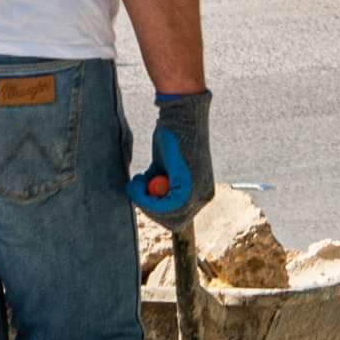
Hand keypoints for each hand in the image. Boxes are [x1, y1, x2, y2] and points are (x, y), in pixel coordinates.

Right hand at [127, 91, 213, 226]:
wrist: (180, 117)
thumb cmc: (172, 138)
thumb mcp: (167, 168)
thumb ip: (162, 186)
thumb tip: (150, 202)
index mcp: (202, 192)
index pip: (177, 217)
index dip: (154, 209)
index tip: (141, 192)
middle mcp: (203, 197)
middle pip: (171, 222)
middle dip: (148, 207)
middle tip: (135, 187)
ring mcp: (197, 194)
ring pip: (164, 216)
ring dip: (142, 200)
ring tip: (137, 179)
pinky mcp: (187, 189)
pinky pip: (160, 206)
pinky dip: (143, 195)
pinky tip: (141, 177)